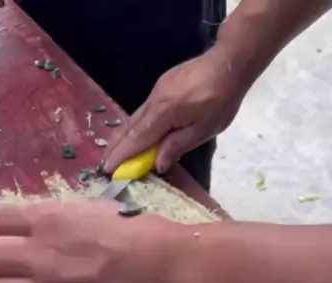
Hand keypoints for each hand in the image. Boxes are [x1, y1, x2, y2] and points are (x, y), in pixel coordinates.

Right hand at [104, 43, 242, 175]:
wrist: (228, 63)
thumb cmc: (221, 100)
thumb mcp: (204, 130)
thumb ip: (178, 146)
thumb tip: (156, 164)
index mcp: (164, 112)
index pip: (138, 138)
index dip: (122, 155)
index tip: (108, 169)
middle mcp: (154, 100)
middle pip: (130, 127)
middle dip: (116, 147)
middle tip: (103, 164)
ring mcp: (156, 91)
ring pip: (134, 118)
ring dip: (122, 136)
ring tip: (114, 152)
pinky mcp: (161, 86)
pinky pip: (143, 110)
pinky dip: (134, 125)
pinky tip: (134, 134)